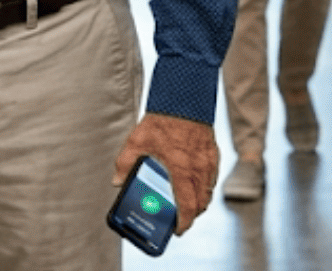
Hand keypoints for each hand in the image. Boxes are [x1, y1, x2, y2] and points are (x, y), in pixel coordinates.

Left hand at [112, 113, 217, 233]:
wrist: (183, 101)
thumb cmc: (161, 122)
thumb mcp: (136, 142)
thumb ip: (125, 163)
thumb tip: (118, 182)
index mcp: (181, 170)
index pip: (187, 205)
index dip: (183, 222)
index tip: (178, 230)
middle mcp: (198, 170)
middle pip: (200, 204)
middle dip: (191, 216)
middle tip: (180, 219)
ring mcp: (208, 163)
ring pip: (208, 192)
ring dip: (198, 202)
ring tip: (185, 203)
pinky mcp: (213, 155)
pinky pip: (212, 179)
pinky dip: (204, 187)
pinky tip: (193, 183)